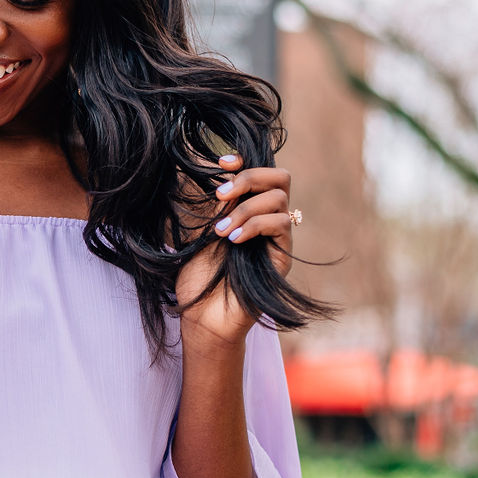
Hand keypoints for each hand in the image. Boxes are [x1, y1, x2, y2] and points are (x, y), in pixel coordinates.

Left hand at [176, 152, 294, 343]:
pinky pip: (280, 224)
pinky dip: (255, 225)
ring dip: (245, 208)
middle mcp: (266, 220)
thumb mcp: (194, 232)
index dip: (244, 160)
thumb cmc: (196, 278)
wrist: (203, 317)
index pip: (259, 172)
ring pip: (279, 198)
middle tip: (220, 194)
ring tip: (220, 231)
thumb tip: (206, 170)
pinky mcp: (283, 256)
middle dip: (249, 177)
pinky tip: (233, 240)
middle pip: (280, 177)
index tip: (219, 164)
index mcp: (247, 209)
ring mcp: (277, 238)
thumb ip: (205, 204)